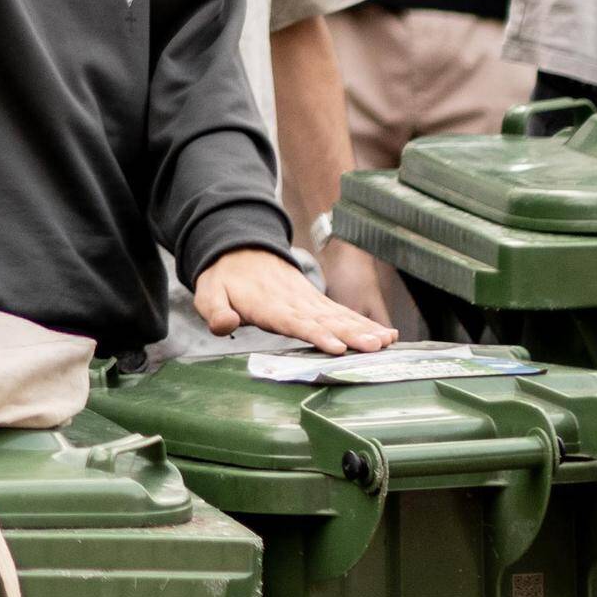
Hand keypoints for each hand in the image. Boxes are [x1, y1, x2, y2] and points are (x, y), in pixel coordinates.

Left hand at [197, 245, 393, 352]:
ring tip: (386, 342)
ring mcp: (309, 301)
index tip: (337, 347)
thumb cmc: (225, 278)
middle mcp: (294, 302)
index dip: (317, 334)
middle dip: (352, 334)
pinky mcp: (317, 302)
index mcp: (269, 304)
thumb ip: (214, 310)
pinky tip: (387, 335)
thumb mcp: (209, 292)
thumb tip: (223, 325)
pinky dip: (365, 323)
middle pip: (326, 320)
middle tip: (375, 347)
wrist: (240, 249)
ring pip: (340, 316)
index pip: (295, 322)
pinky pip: (344, 313)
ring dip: (364, 330)